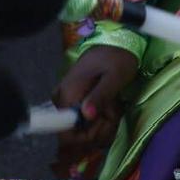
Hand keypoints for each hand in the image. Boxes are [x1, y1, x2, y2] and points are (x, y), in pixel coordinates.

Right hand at [51, 44, 137, 165]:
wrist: (116, 43)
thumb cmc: (117, 58)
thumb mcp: (114, 77)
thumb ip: (100, 96)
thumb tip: (86, 116)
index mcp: (68, 94)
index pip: (64, 134)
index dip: (86, 137)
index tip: (104, 123)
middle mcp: (62, 100)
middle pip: (76, 134)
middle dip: (100, 128)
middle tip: (115, 110)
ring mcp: (66, 100)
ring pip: (82, 128)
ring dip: (102, 122)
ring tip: (114, 105)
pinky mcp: (73, 100)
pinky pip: (83, 119)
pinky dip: (100, 118)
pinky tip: (110, 106)